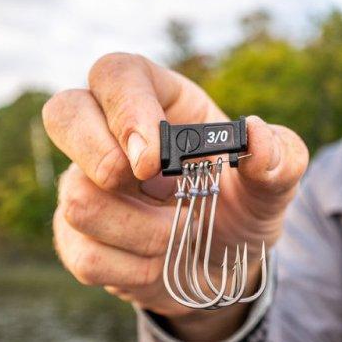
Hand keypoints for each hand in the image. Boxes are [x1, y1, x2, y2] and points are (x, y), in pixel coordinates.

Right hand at [43, 53, 308, 341]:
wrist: (224, 265)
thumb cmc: (242, 204)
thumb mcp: (275, 182)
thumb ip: (279, 157)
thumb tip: (256, 136)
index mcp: (156, 96)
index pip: (116, 73)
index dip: (125, 108)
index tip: (153, 158)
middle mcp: (107, 130)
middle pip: (62, 112)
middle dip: (100, 157)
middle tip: (149, 185)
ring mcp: (82, 180)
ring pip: (77, 197)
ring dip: (141, 230)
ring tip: (178, 233)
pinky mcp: (72, 232)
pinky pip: (84, 254)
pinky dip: (133, 268)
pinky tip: (157, 261)